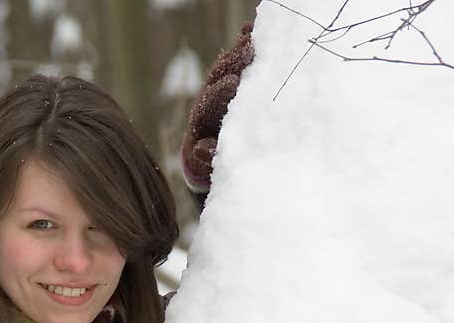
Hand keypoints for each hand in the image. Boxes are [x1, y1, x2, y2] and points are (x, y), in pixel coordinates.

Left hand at [181, 21, 254, 194]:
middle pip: (216, 79)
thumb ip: (210, 156)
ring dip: (238, 51)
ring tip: (252, 34)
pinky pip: (236, 62)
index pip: (208, 105)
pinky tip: (252, 26)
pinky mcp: (232, 83)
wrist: (214, 157)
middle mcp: (208, 102)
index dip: (218, 94)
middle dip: (230, 65)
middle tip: (246, 51)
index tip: (231, 83)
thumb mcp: (214, 164)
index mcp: (202, 122)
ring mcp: (219, 90)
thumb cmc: (218, 163)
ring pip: (226, 67)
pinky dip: (243, 45)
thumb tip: (201, 148)